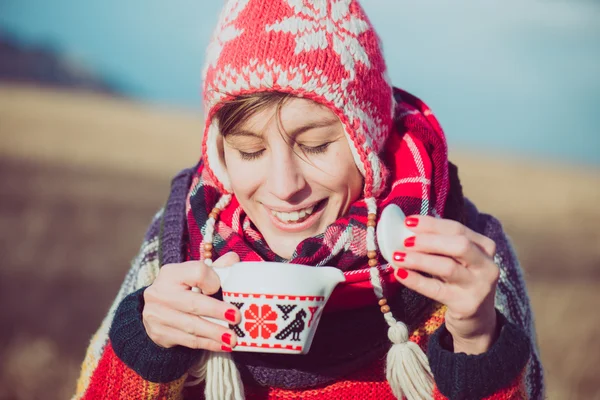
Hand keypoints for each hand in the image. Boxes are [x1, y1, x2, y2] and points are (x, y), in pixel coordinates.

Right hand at [142, 252, 240, 351]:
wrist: (156, 309)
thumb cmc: (182, 289)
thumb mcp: (194, 274)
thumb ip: (215, 268)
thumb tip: (234, 259)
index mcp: (171, 273)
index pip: (196, 272)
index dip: (212, 280)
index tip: (222, 288)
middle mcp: (160, 293)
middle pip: (193, 303)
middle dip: (217, 312)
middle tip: (236, 318)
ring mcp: (156, 315)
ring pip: (191, 326)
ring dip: (215, 333)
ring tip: (233, 338)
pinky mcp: (159, 334)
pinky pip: (188, 341)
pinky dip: (208, 344)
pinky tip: (222, 345)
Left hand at [391, 215, 499, 353]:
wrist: (477, 322)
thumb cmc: (460, 282)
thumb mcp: (457, 261)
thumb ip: (440, 245)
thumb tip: (407, 230)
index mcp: (485, 247)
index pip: (457, 229)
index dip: (431, 224)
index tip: (408, 221)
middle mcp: (487, 265)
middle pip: (459, 245)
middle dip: (429, 240)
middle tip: (405, 240)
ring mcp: (479, 287)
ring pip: (447, 267)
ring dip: (419, 259)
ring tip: (397, 256)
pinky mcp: (466, 305)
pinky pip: (436, 290)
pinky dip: (415, 280)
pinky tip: (399, 273)